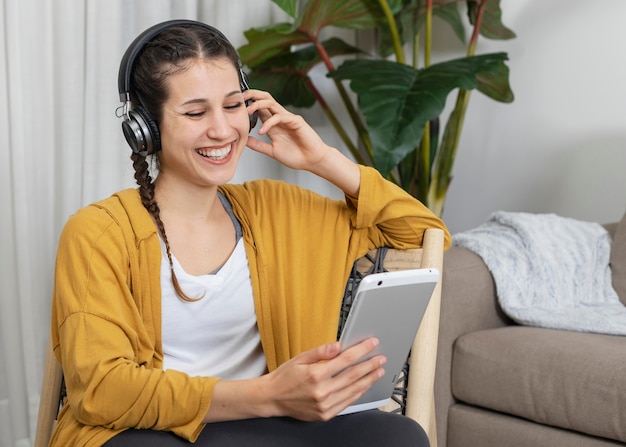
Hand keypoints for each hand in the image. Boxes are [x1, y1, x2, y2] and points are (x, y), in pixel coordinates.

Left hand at [244, 90, 331, 170]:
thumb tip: (244, 140)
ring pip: (271, 103)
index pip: (260, 108)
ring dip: (258, 104)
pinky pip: (280, 117)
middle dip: (252, 95)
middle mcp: (280, 118)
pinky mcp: (296, 121)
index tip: (235, 105)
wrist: (312, 161)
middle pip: (265, 99)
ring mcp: (288, 118)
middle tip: (240, 97)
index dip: (248, 104)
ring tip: (247, 111)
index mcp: (274, 124)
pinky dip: (269, 123)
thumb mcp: (272, 151)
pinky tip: (262, 131)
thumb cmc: (296, 156)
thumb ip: (258, 145)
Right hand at [264, 338, 386, 420]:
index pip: (346, 359)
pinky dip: (358, 393)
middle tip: (381, 358)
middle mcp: (322, 391)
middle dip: (370, 365)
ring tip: (378, 371)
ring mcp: (325, 405)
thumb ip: (320, 352)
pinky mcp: (325, 414)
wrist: (272, 398)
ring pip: (353, 390)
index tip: (372, 344)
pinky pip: (347, 403)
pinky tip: (364, 386)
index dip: (362, 350)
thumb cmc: (285, 377)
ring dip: (368, 380)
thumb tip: (338, 346)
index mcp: (316, 374)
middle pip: (353, 375)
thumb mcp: (300, 358)